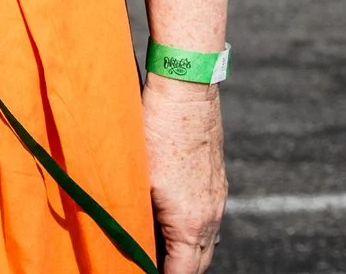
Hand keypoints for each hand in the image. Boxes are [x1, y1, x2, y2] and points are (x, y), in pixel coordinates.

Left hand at [143, 75, 224, 270]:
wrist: (185, 90)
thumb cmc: (154, 131)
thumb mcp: (136, 178)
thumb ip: (133, 216)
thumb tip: (127, 234)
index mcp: (190, 224)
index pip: (182, 273)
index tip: (143, 270)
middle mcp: (210, 216)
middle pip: (199, 261)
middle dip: (178, 269)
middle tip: (150, 262)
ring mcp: (217, 198)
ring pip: (206, 241)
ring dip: (186, 250)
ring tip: (160, 245)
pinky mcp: (217, 181)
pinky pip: (209, 218)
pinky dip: (193, 228)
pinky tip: (172, 217)